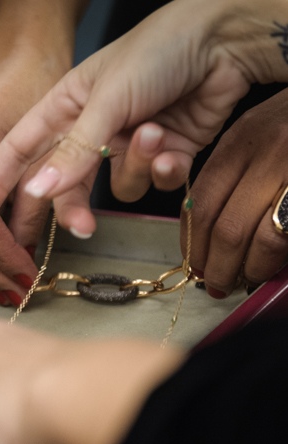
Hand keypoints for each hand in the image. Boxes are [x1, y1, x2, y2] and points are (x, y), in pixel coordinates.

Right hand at [0, 0, 285, 237]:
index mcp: (61, 108)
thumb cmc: (156, 51)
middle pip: (61, 184)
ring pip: (110, 188)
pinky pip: (149, 186)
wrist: (224, 41)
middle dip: (67, 208)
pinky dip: (161, 171)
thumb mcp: (106, 101)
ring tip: (151, 137)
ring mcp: (123, 145)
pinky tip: (172, 144)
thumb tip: (37, 193)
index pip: (16, 152)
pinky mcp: (158, 158)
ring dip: (133, 170)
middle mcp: (87, 130)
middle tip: (75, 231)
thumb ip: (73, 152)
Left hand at [184, 89, 287, 297]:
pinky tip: (275, 265)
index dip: (194, 243)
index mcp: (245, 137)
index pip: (202, 202)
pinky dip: (280, 258)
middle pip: (229, 227)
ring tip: (247, 279)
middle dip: (218, 266)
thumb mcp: (263, 131)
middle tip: (218, 284)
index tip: (195, 263)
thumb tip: (207, 232)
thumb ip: (235, 172)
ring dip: (252, 269)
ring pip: (267, 238)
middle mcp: (273, 150)